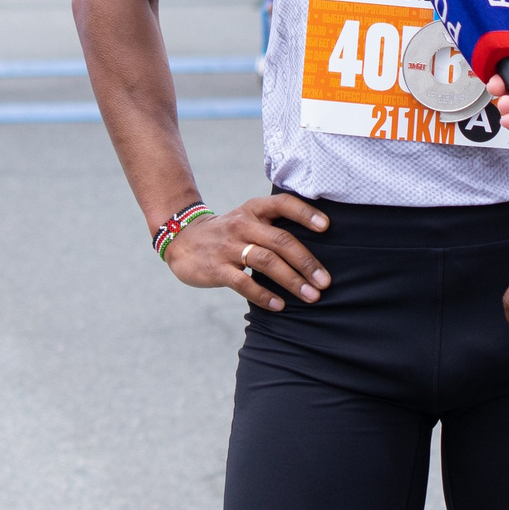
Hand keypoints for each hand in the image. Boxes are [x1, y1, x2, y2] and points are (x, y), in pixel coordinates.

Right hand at [162, 193, 331, 312]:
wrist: (182, 240)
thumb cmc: (228, 232)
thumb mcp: (248, 217)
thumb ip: (274, 226)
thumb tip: (315, 247)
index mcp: (254, 209)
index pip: (283, 204)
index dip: (305, 213)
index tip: (326, 227)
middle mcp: (243, 224)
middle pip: (280, 240)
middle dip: (306, 262)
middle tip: (325, 282)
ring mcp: (229, 246)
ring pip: (266, 262)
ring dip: (292, 280)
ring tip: (311, 296)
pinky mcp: (217, 268)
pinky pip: (244, 283)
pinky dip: (264, 295)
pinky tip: (279, 306)